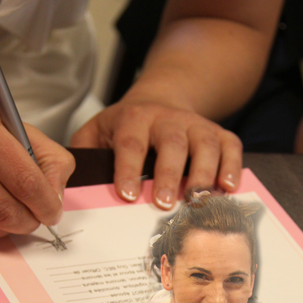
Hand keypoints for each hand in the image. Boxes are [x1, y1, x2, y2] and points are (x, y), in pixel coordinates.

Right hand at [0, 92, 75, 236]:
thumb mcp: (19, 130)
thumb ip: (50, 160)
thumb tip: (55, 198)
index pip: (26, 182)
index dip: (46, 205)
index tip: (53, 211)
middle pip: (5, 210)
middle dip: (29, 221)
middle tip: (35, 216)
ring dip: (7, 227)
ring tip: (13, 210)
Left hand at [70, 99, 242, 209]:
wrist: (163, 99)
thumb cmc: (127, 127)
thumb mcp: (97, 130)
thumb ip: (85, 153)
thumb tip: (69, 184)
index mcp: (133, 118)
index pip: (130, 142)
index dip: (128, 168)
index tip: (126, 195)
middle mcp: (167, 118)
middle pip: (171, 144)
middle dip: (169, 174)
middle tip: (164, 203)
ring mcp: (196, 124)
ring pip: (204, 145)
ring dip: (203, 173)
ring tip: (198, 200)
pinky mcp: (218, 132)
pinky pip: (231, 146)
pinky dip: (232, 166)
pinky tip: (228, 188)